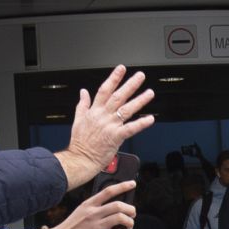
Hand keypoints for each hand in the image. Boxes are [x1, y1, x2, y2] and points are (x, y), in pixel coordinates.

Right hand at [47, 179, 137, 228]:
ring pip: (122, 218)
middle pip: (119, 205)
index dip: (123, 186)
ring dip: (130, 222)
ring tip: (129, 226)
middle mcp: (94, 213)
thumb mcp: (81, 212)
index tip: (132, 184)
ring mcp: (97, 226)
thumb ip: (95, 208)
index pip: (108, 191)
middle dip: (130, 209)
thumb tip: (114, 209)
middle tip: (132, 214)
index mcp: (89, 204)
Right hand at [59, 66, 154, 188]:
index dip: (114, 78)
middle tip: (140, 76)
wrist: (81, 159)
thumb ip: (82, 104)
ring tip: (150, 93)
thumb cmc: (80, 142)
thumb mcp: (78, 119)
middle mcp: (103, 116)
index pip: (105, 90)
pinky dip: (141, 124)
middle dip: (130, 85)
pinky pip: (131, 129)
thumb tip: (83, 91)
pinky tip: (150, 118)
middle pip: (118, 96)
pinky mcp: (116, 137)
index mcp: (94, 111)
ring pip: (127, 110)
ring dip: (139, 100)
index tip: (121, 69)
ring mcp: (110, 126)